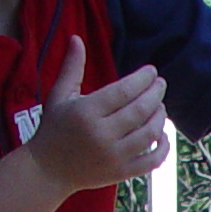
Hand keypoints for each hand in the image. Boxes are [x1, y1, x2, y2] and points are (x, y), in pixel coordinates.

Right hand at [26, 35, 169, 192]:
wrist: (48, 170)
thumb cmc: (54, 128)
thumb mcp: (59, 96)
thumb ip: (72, 67)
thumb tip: (77, 38)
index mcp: (86, 112)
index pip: (124, 92)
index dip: (142, 79)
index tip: (151, 71)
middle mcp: (102, 135)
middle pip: (140, 111)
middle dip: (155, 94)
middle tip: (161, 84)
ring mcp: (113, 157)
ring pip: (149, 135)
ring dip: (160, 117)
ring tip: (160, 106)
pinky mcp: (121, 173)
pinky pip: (151, 162)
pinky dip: (163, 149)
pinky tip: (163, 135)